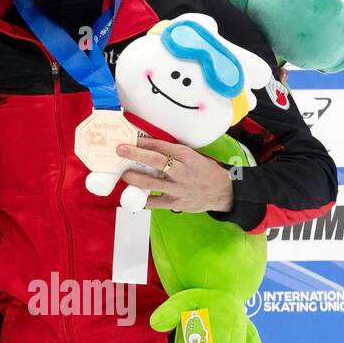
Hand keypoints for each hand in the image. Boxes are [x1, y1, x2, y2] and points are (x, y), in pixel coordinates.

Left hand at [115, 137, 233, 213]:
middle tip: (120, 150)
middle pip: (154, 161)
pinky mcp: (175, 204)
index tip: (130, 138)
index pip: (161, 146)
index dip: (143, 142)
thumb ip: (173, 153)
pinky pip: (154, 202)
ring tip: (125, 174)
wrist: (223, 192)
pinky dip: (142, 200)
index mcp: (186, 156)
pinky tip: (133, 196)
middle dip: (134, 154)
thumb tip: (147, 146)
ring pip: (149, 183)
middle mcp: (181, 171)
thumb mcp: (192, 156)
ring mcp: (177, 189)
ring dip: (133, 177)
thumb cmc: (204, 170)